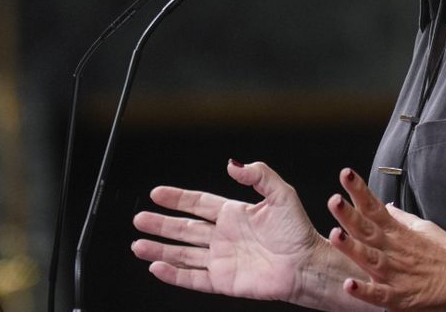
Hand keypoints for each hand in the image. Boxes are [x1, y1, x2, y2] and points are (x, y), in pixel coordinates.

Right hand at [131, 159, 322, 302]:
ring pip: (183, 254)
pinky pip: (192, 278)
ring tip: (138, 245)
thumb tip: (232, 163)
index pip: (198, 203)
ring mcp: (221, 259)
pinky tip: (156, 267)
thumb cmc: (299, 232)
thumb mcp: (281, 194)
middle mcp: (224, 236)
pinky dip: (173, 274)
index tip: (156, 193)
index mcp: (234, 214)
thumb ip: (258, 175)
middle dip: (160, 224)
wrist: (307, 265)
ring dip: (159, 249)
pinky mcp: (223, 281)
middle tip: (139, 219)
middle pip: (184, 229)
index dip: (177, 198)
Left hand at [327, 168, 445, 310]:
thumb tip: (385, 206)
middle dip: (349, 215)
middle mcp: (393, 250)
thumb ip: (400, 218)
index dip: (359, 190)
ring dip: (351, 247)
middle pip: (367, 229)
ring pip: (369, 258)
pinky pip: (379, 294)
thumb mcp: (423, 228)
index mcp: (397, 232)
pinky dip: (364, 291)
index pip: (374, 206)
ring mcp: (396, 273)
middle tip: (334, 200)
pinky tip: (349, 284)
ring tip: (334, 235)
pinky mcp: (401, 297)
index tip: (345, 174)